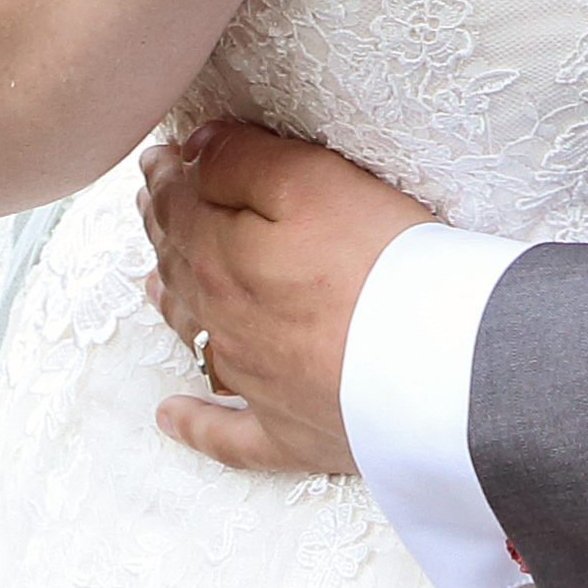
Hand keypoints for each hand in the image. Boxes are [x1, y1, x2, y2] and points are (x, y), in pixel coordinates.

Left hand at [145, 116, 428, 478]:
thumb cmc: (382, 266)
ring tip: (155, 282)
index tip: (158, 159)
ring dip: (171, 304)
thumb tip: (193, 152)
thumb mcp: (312, 181)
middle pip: (180, 270)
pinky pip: (227, 435)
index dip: (166, 178)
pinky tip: (170, 418)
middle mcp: (224, 324)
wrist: (433, 368)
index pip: (177, 210)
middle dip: (164, 232)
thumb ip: (243, 162)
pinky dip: (195, 424)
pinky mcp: (288, 433)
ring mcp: (253, 384)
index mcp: (221, 260)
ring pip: (195, 338)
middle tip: (154, 205)